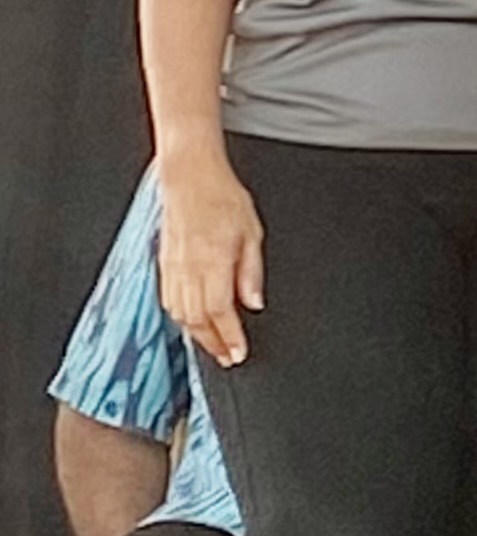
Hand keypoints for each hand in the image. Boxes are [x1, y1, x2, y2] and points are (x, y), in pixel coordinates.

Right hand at [154, 149, 262, 367]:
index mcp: (213, 263)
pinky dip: (179, 317)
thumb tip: (254, 303)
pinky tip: (190, 322)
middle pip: (197, 320)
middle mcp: (189, 269)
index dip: (229, 338)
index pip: (221, 312)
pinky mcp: (164, 262)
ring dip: (196, 334)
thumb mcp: (252, 233)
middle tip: (227, 358)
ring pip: (180, 313)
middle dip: (213, 344)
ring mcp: (173, 267)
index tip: (238, 353)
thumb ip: (251, 272)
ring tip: (212, 346)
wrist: (190, 177)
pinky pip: (168, 299)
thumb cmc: (223, 199)